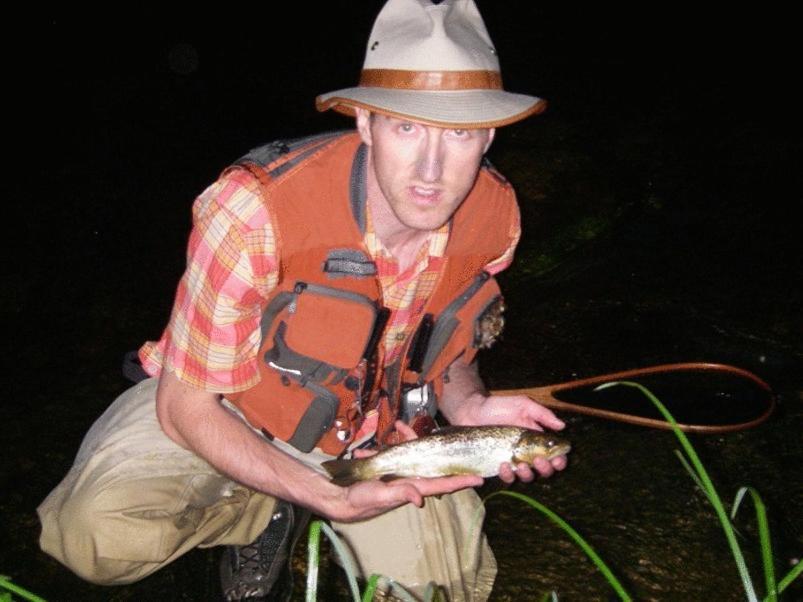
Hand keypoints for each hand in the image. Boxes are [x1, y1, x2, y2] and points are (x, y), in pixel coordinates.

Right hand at [329, 420, 482, 521]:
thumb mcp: (380, 497)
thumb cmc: (362, 500)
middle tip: (453, 438)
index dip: (461, 481)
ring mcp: (399, 471)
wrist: (341, 496)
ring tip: (399, 424)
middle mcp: (410, 478)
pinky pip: (393, 451)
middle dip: (441, 450)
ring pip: (412, 452)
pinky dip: (387, 442)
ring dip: (407, 438)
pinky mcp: (387, 466)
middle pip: (433, 463)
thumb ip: (400, 494)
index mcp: (413, 486)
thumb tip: (419, 498)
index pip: (443, 483)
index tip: (479, 478)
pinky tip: (381, 432)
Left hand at [456, 393, 567, 481]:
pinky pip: (507, 478)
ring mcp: (514, 462)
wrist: (472, 411)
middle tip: (538, 460)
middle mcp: (528, 454)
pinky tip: (503, 464)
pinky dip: (508, 475)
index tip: (558, 458)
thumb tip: (562, 426)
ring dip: (528, 474)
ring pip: (528, 477)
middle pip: (545, 471)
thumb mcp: (522, 404)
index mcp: (538, 440)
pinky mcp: (498, 467)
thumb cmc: (498, 407)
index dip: (560, 460)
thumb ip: (542, 413)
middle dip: (546, 469)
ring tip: (521, 464)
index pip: (555, 456)